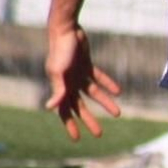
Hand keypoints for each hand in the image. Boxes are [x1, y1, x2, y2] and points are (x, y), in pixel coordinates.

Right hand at [45, 25, 121, 139]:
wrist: (67, 29)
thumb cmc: (61, 50)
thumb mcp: (59, 71)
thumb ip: (57, 89)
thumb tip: (50, 108)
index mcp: (60, 87)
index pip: (64, 111)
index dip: (70, 125)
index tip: (77, 139)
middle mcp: (68, 83)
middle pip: (80, 106)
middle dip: (89, 120)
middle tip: (99, 134)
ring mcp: (77, 73)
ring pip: (93, 93)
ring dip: (105, 103)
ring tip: (117, 113)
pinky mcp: (86, 64)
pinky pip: (98, 78)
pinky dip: (108, 84)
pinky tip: (118, 92)